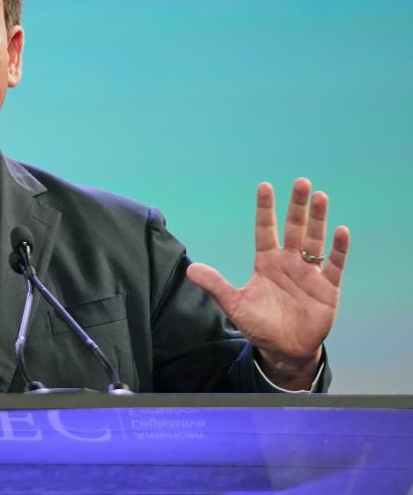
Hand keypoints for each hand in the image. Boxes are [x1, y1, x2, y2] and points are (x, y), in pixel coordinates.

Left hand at [186, 178, 349, 388]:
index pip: (264, 230)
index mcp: (266, 262)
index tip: (265, 186)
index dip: (265, 209)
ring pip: (314, 240)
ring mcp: (309, 273)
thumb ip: (216, 286)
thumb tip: (190, 270)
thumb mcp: (234, 305)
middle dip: (297, 206)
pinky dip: (338, 249)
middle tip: (301, 182)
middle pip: (293, 228)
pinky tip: (341, 231)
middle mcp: (289, 262)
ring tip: (320, 196)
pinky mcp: (327, 288)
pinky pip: (334, 265)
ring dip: (318, 219)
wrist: (284, 349)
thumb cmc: (259, 325)